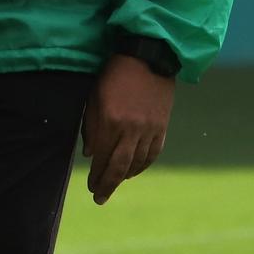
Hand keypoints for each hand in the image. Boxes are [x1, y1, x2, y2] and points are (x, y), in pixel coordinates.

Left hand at [81, 53, 175, 205]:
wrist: (148, 56)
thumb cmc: (114, 74)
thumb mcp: (95, 97)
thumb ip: (91, 126)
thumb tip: (91, 154)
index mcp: (111, 121)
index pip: (102, 158)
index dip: (96, 176)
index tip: (91, 187)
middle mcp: (131, 129)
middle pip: (119, 166)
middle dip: (108, 184)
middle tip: (100, 197)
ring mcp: (149, 129)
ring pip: (137, 162)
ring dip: (125, 176)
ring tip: (116, 181)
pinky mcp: (162, 126)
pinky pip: (153, 153)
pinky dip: (143, 165)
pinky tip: (135, 170)